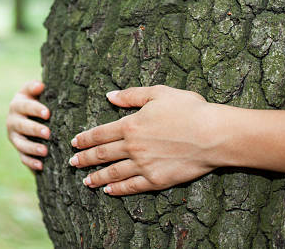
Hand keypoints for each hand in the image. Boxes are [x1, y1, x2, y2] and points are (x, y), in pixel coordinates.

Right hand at [7, 80, 49, 170]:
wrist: (28, 114)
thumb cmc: (35, 100)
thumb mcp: (32, 92)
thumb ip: (34, 87)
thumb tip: (40, 85)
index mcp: (16, 105)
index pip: (25, 106)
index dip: (35, 109)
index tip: (47, 113)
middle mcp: (12, 121)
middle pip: (22, 126)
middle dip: (34, 129)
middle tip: (48, 133)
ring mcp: (14, 137)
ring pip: (21, 143)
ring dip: (32, 148)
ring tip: (45, 151)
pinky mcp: (18, 149)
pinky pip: (22, 157)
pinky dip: (30, 162)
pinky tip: (40, 165)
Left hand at [69, 85, 224, 194]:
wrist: (213, 134)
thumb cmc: (189, 109)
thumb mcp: (157, 93)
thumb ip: (131, 95)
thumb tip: (109, 95)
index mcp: (130, 125)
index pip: (100, 134)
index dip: (85, 139)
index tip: (74, 143)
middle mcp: (132, 147)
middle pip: (101, 154)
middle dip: (84, 159)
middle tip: (72, 163)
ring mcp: (143, 165)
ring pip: (113, 173)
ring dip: (97, 177)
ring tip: (86, 181)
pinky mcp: (156, 180)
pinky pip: (131, 187)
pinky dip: (118, 190)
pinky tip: (109, 191)